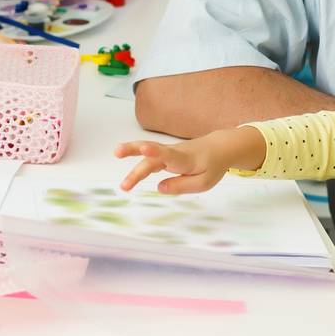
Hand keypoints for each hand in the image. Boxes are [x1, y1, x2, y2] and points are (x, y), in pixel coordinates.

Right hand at [114, 126, 263, 194]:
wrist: (219, 147)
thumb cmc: (212, 166)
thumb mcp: (203, 183)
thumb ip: (181, 186)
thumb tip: (158, 188)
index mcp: (185, 160)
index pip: (169, 155)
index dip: (156, 152)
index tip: (144, 149)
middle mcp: (174, 152)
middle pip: (152, 153)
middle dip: (134, 153)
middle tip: (117, 152)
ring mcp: (168, 151)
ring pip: (147, 151)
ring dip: (130, 150)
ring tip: (116, 152)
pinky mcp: (165, 153)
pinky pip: (149, 155)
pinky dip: (136, 155)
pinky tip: (126, 164)